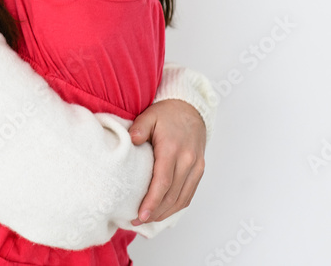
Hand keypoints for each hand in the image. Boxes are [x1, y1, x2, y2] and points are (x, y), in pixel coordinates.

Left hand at [128, 99, 205, 224]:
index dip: (152, 202)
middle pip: (172, 195)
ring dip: (165, 213)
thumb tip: (131, 140)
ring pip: (182, 198)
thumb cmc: (167, 114)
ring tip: (148, 219)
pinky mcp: (199, 170)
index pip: (163, 182)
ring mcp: (196, 167)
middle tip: (137, 221)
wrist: (191, 109)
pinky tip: (163, 211)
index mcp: (172, 149)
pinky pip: (189, 194)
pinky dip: (177, 206)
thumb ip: (139, 128)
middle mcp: (187, 160)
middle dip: (155, 212)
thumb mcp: (149, 115)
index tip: (140, 215)